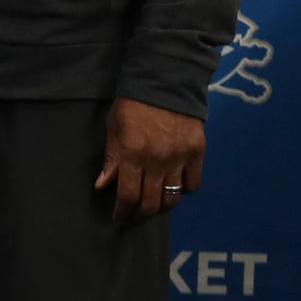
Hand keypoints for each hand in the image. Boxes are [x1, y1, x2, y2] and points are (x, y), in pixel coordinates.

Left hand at [94, 96, 204, 224]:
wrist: (166, 83)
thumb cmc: (132, 105)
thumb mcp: (114, 130)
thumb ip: (111, 160)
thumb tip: (102, 186)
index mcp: (132, 155)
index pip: (128, 195)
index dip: (123, 212)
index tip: (119, 218)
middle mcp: (158, 161)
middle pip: (152, 203)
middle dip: (140, 215)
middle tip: (134, 216)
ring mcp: (180, 158)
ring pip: (173, 197)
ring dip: (162, 207)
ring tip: (153, 206)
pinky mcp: (198, 152)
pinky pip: (193, 184)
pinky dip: (183, 190)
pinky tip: (173, 187)